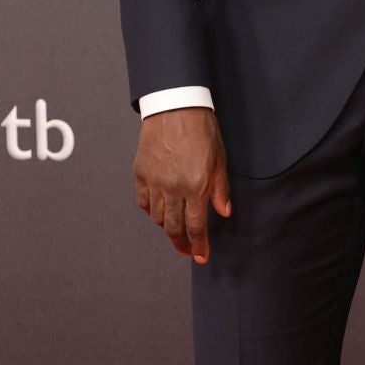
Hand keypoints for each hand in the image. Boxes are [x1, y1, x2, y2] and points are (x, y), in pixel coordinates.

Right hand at [133, 107, 230, 264]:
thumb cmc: (202, 129)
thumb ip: (220, 189)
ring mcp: (154, 182)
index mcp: (196, 186)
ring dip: (168, 227)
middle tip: (187, 250)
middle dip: (182, 243)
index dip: (199, 245)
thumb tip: (223, 212)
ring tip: (176, 229)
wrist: (176, 107)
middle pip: (174, 228)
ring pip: (158, 218)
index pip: (196, 227)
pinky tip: (160, 212)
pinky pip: (144, 203)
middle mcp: (173, 188)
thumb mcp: (220, 159)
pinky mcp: (141, 174)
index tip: (201, 257)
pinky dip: (152, 212)